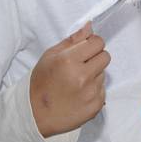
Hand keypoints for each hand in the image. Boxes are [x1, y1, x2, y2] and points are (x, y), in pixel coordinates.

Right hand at [29, 22, 109, 137]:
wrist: (35, 115)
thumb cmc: (41, 83)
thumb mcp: (50, 56)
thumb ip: (72, 40)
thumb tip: (90, 27)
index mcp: (68, 61)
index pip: (98, 42)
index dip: (92, 44)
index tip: (85, 49)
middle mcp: (82, 77)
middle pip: (105, 56)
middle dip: (95, 58)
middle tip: (81, 65)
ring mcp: (90, 93)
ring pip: (104, 73)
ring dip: (94, 75)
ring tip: (76, 82)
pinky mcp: (96, 106)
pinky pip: (103, 90)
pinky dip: (94, 90)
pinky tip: (78, 94)